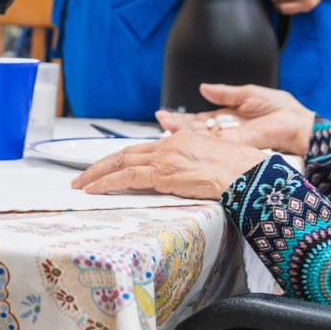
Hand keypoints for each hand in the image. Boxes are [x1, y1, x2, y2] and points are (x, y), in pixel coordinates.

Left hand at [71, 131, 265, 199]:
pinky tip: (95, 189)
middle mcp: (169, 144)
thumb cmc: (240, 171)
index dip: (120, 160)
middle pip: (125, 153)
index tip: (106, 168)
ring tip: (81, 185)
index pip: (141, 150)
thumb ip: (192, 162)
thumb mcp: (212, 159)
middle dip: (100, 166)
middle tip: (82, 177)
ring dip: (97, 175)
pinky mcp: (164, 173)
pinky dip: (107, 182)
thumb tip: (182, 173)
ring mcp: (165, 158)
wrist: (249, 174)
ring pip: (121, 163)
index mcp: (179, 139)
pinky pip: (127, 176)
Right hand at [154, 83, 314, 156]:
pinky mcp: (234, 146)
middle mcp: (225, 131)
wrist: (298, 124)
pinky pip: (211, 144)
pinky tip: (181, 137)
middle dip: (175, 126)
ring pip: (198, 138)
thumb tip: (203, 88)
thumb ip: (225, 93)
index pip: (199, 120)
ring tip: (162, 126)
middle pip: (194, 130)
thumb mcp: (249, 94)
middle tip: (158, 120)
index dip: (182, 118)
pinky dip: (196, 140)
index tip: (164, 114)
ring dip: (180, 133)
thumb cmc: (280, 109)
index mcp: (228, 118)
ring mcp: (228, 140)